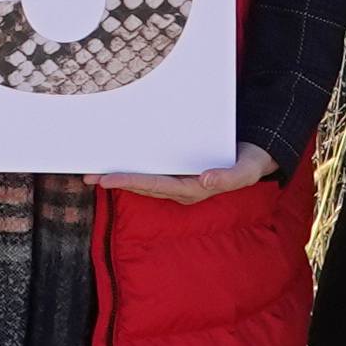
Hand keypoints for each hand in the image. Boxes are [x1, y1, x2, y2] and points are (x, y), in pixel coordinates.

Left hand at [95, 147, 277, 203]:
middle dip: (117, 181)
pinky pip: (151, 173)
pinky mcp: (178, 173)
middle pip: (143, 185)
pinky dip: (133, 170)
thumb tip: (205, 181)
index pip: (155, 185)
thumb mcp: (246, 169)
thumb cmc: (250, 162)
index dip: (131, 182)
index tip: (108, 179)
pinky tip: (118, 167)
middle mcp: (182, 188)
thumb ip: (229, 177)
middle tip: (88, 176)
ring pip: (144, 181)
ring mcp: (179, 182)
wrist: (257, 157)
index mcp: (193, 189)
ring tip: (94, 174)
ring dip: (120, 178)